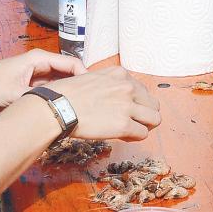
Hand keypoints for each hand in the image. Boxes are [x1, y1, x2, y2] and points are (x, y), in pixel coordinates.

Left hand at [0, 49, 86, 114]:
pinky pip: (51, 91)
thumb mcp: (15, 95)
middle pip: (69, 73)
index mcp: (38, 58)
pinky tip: (64, 110)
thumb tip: (60, 108)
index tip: (94, 93)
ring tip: (82, 108)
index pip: (72, 63)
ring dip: (69, 94)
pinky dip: (57, 98)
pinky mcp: (30, 87)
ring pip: (60, 83)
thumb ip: (40, 99)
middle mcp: (40, 64)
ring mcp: (35, 76)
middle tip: (92, 103)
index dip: (85, 76)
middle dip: (80, 86)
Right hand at [46, 66, 160, 140]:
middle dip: (145, 114)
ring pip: (155, 119)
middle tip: (134, 122)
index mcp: (120, 74)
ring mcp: (128, 106)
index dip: (135, 102)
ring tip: (132, 130)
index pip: (141, 89)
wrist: (57, 108)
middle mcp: (127, 87)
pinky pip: (143, 134)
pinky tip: (123, 137)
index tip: (126, 109)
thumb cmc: (66, 95)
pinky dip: (135, 137)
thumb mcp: (91, 77)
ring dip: (145, 126)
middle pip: (153, 103)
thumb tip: (112, 97)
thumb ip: (108, 84)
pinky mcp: (124, 124)